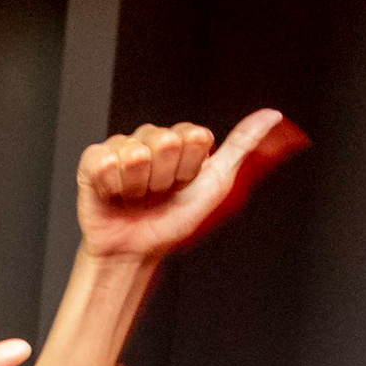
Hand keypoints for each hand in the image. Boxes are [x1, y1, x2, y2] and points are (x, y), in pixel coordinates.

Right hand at [71, 110, 306, 263]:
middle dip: (165, 176)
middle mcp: (152, 138)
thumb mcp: (217, 183)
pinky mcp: (93, 160)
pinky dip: (112, 184)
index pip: (195, 135)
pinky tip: (115, 193)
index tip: (185, 183)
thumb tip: (271, 115)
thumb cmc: (174, 221)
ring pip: (136, 153)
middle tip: (160, 193)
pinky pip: (104, 160)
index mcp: (182, 140)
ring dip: (138, 186)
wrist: (137, 250)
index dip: (192, 166)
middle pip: (166, 141)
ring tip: (136, 197)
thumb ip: (242, 145)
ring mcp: (122, 147)